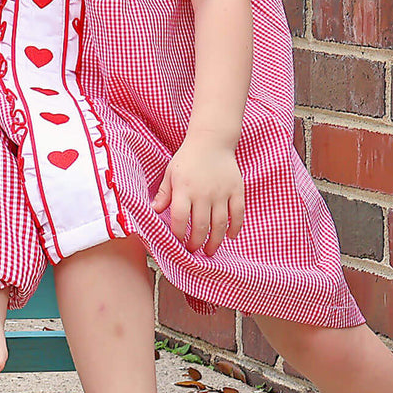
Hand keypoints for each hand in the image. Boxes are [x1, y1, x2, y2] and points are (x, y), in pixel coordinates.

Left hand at [151, 130, 244, 255]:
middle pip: (200, 226)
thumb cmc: (188, 158)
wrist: (211, 140)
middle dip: (196, 243)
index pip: (180, 219)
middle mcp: (203, 193)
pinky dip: (235, 227)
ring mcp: (221, 192)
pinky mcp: (236, 190)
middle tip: (193, 251)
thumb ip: (164, 194)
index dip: (178, 235)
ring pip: (220, 224)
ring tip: (209, 251)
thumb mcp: (171, 173)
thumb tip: (153, 211)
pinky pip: (238, 213)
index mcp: (184, 189)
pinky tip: (230, 236)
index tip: (177, 243)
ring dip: (215, 241)